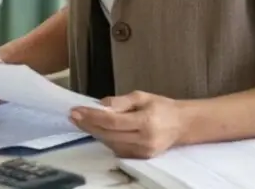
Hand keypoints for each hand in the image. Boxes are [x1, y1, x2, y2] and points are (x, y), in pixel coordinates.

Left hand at [70, 91, 186, 158]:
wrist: (181, 124)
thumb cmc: (161, 107)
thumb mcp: (142, 96)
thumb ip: (121, 101)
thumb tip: (100, 105)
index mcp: (146, 122)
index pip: (112, 121)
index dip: (92, 117)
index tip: (76, 110)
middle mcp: (144, 140)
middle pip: (109, 135)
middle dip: (88, 125)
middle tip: (73, 115)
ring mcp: (142, 152)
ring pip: (111, 144)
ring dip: (94, 132)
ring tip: (82, 121)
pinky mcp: (140, 158)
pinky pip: (117, 149)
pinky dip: (105, 139)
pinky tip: (97, 130)